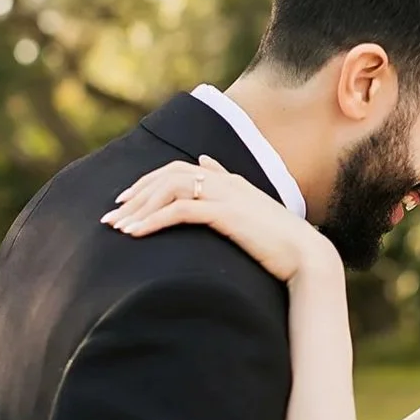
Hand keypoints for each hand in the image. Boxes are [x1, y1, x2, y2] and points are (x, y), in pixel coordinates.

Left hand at [101, 156, 338, 283]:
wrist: (307, 256)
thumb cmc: (282, 244)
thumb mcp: (253, 211)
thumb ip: (228, 186)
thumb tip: (206, 163)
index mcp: (231, 182)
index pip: (181, 169)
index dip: (149, 182)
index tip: (127, 201)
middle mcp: (227, 183)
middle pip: (169, 175)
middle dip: (137, 193)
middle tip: (112, 215)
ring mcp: (227, 196)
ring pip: (170, 189)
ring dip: (140, 208)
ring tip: (118, 228)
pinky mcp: (226, 214)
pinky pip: (180, 210)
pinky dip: (153, 221)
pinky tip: (136, 234)